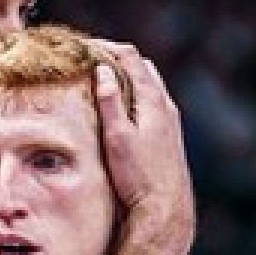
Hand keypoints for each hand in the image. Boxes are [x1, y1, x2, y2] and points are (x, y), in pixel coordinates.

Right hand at [88, 40, 193, 253]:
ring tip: (104, 80)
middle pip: (143, 67)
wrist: (165, 208)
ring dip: (128, 77)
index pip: (131, 58)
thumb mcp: (118, 137)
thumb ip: (110, 103)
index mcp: (153, 101)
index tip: (85, 46)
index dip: (107, 47)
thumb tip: (102, 70)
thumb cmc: (138, 175)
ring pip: (150, 85)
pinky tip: (123, 109)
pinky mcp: (170, 135)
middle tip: (92, 59)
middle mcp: (166, 106)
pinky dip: (136, 94)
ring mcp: (170, 120)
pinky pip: (153, 102)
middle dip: (118, 58)